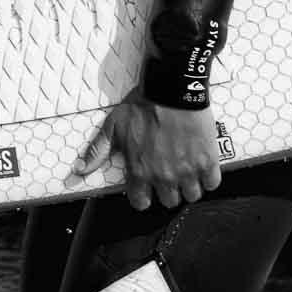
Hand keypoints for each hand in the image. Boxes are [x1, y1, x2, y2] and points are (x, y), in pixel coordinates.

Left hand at [73, 91, 221, 210]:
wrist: (171, 89)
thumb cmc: (141, 106)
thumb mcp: (113, 127)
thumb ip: (98, 151)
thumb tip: (80, 170)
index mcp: (139, 171)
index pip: (141, 202)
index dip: (143, 196)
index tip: (146, 188)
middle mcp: (164, 177)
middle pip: (169, 201)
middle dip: (168, 190)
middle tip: (168, 173)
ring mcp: (188, 171)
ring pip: (192, 195)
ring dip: (189, 185)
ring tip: (186, 170)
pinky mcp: (208, 162)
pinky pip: (212, 183)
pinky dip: (208, 176)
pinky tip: (202, 164)